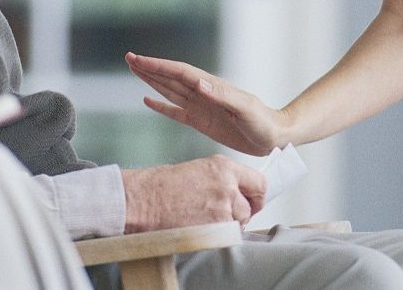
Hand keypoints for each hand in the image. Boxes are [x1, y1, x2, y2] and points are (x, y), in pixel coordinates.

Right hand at [121, 156, 265, 231]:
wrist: (144, 199)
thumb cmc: (162, 185)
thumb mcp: (199, 170)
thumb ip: (222, 180)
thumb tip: (237, 195)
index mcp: (223, 167)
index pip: (259, 182)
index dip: (256, 196)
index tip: (252, 202)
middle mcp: (227, 185)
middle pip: (250, 207)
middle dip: (240, 214)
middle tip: (224, 217)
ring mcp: (223, 207)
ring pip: (239, 223)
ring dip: (227, 226)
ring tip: (205, 221)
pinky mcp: (215, 226)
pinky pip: (227, 236)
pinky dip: (217, 236)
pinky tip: (200, 228)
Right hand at [126, 52, 285, 155]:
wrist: (273, 136)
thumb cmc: (262, 122)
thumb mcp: (244, 109)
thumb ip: (222, 96)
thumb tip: (199, 83)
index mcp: (210, 87)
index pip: (179, 73)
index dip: (158, 66)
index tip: (139, 59)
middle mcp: (202, 94)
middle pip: (170, 77)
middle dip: (149, 68)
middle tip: (129, 58)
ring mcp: (200, 107)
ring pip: (169, 90)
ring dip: (152, 80)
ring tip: (134, 70)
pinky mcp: (200, 121)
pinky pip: (175, 111)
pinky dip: (160, 105)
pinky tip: (148, 100)